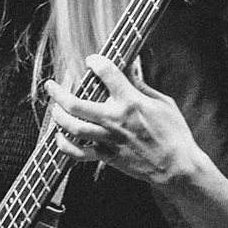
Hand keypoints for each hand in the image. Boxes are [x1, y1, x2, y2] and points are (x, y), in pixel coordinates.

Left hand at [46, 55, 204, 185]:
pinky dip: (65, 146)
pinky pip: (78, 153)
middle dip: (59, 93)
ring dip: (58, 117)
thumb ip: (141, 86)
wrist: (176, 166)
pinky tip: (60, 138)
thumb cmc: (174, 133)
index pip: (106, 73)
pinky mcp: (107, 156)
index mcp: (131, 102)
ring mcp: (109, 139)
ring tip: (54, 109)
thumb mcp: (163, 103)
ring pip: (72, 127)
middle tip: (51, 86)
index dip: (96, 62)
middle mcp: (115, 119)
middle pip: (75, 104)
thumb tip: (129, 69)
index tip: (92, 61)